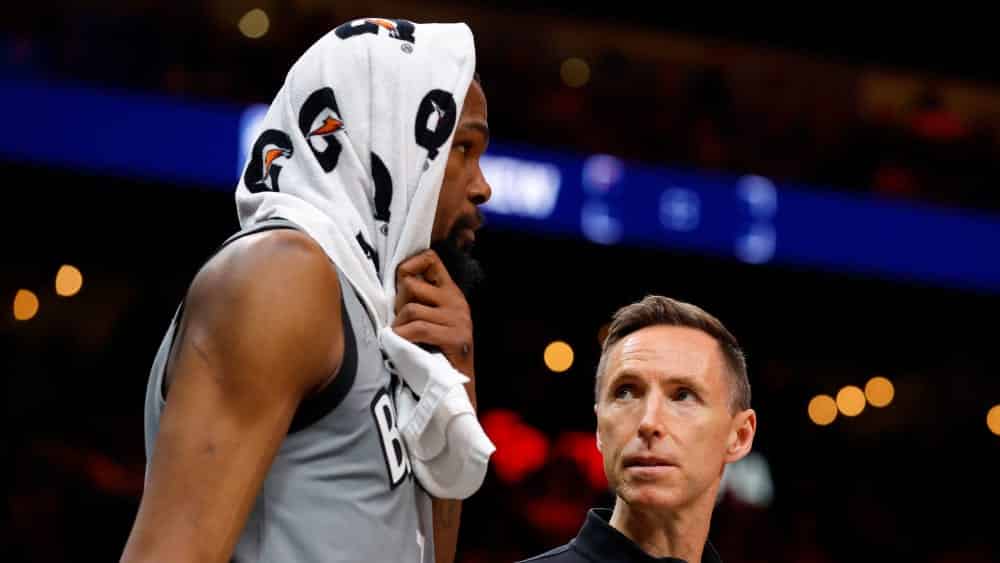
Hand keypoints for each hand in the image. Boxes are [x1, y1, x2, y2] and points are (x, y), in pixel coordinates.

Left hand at [393, 249, 473, 376]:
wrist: (460, 386)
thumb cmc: (438, 353)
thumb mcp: (432, 320)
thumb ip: (420, 301)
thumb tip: (393, 285)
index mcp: (451, 293)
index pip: (430, 259)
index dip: (409, 264)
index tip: (400, 281)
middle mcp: (456, 301)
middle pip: (411, 285)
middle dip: (398, 304)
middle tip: (400, 321)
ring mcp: (457, 319)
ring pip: (410, 309)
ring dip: (399, 325)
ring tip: (402, 337)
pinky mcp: (454, 337)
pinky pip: (417, 328)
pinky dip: (403, 337)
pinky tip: (402, 344)